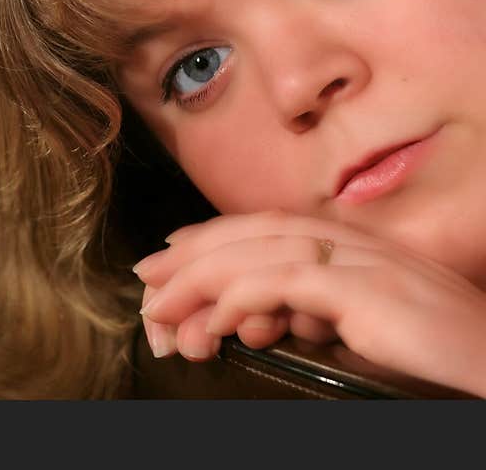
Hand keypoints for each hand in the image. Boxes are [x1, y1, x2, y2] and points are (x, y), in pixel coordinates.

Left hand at [135, 210, 485, 396]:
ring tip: (162, 308)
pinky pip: (284, 282)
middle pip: (256, 232)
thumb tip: (263, 320)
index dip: (217, 237)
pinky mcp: (365, 289)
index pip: (271, 229)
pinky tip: (214, 322)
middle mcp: (358, 244)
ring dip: (202, 279)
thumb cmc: (441, 360)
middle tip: (148, 275)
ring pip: (260, 252)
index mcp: (358, 249)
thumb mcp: (368, 330)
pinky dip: (239, 298)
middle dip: (194, 252)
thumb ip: (318, 315)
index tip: (174, 252)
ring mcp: (363, 262)